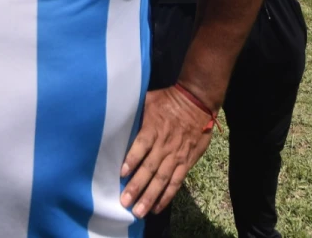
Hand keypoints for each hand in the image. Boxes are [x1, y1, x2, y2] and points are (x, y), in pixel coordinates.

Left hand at [119, 87, 215, 218]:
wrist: (196, 102)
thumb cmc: (168, 100)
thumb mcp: (148, 100)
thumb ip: (134, 112)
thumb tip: (114, 115)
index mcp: (153, 129)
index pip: (141, 146)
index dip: (132, 160)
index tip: (122, 174)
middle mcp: (164, 145)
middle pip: (149, 169)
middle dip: (137, 186)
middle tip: (125, 202)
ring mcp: (176, 156)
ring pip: (162, 180)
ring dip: (150, 196)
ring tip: (139, 211)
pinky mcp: (186, 162)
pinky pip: (176, 182)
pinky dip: (167, 195)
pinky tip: (157, 207)